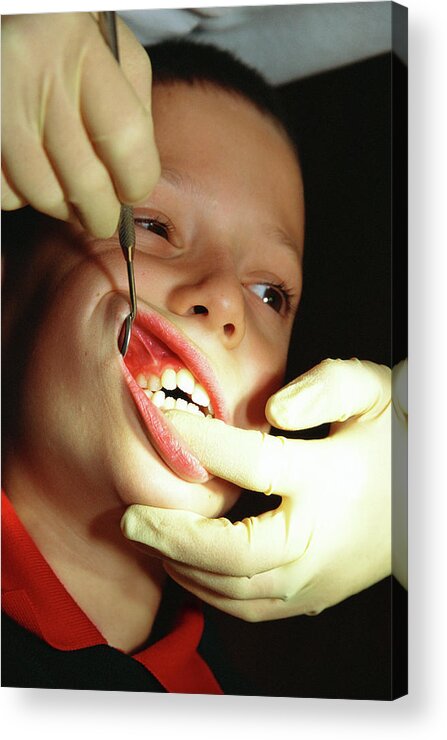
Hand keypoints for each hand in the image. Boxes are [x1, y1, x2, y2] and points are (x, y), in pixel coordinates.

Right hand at [1, 12, 159, 236]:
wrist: (6, 10)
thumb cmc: (64, 26)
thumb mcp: (110, 45)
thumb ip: (133, 107)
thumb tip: (135, 178)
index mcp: (77, 44)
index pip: (124, 139)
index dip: (137, 181)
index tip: (134, 191)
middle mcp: (32, 72)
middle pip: (83, 180)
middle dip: (102, 214)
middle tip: (106, 218)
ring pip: (40, 193)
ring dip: (61, 208)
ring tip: (70, 198)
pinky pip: (2, 191)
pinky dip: (19, 197)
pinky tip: (29, 176)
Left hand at [121, 358, 403, 621]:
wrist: (424, 498)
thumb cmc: (391, 438)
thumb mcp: (371, 392)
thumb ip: (326, 387)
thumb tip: (273, 410)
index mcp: (328, 479)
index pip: (252, 462)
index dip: (201, 441)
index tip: (162, 421)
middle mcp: (318, 537)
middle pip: (233, 553)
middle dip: (173, 536)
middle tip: (130, 518)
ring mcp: (314, 577)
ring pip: (234, 591)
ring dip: (183, 566)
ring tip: (147, 538)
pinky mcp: (311, 597)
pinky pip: (248, 610)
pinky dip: (208, 594)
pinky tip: (183, 566)